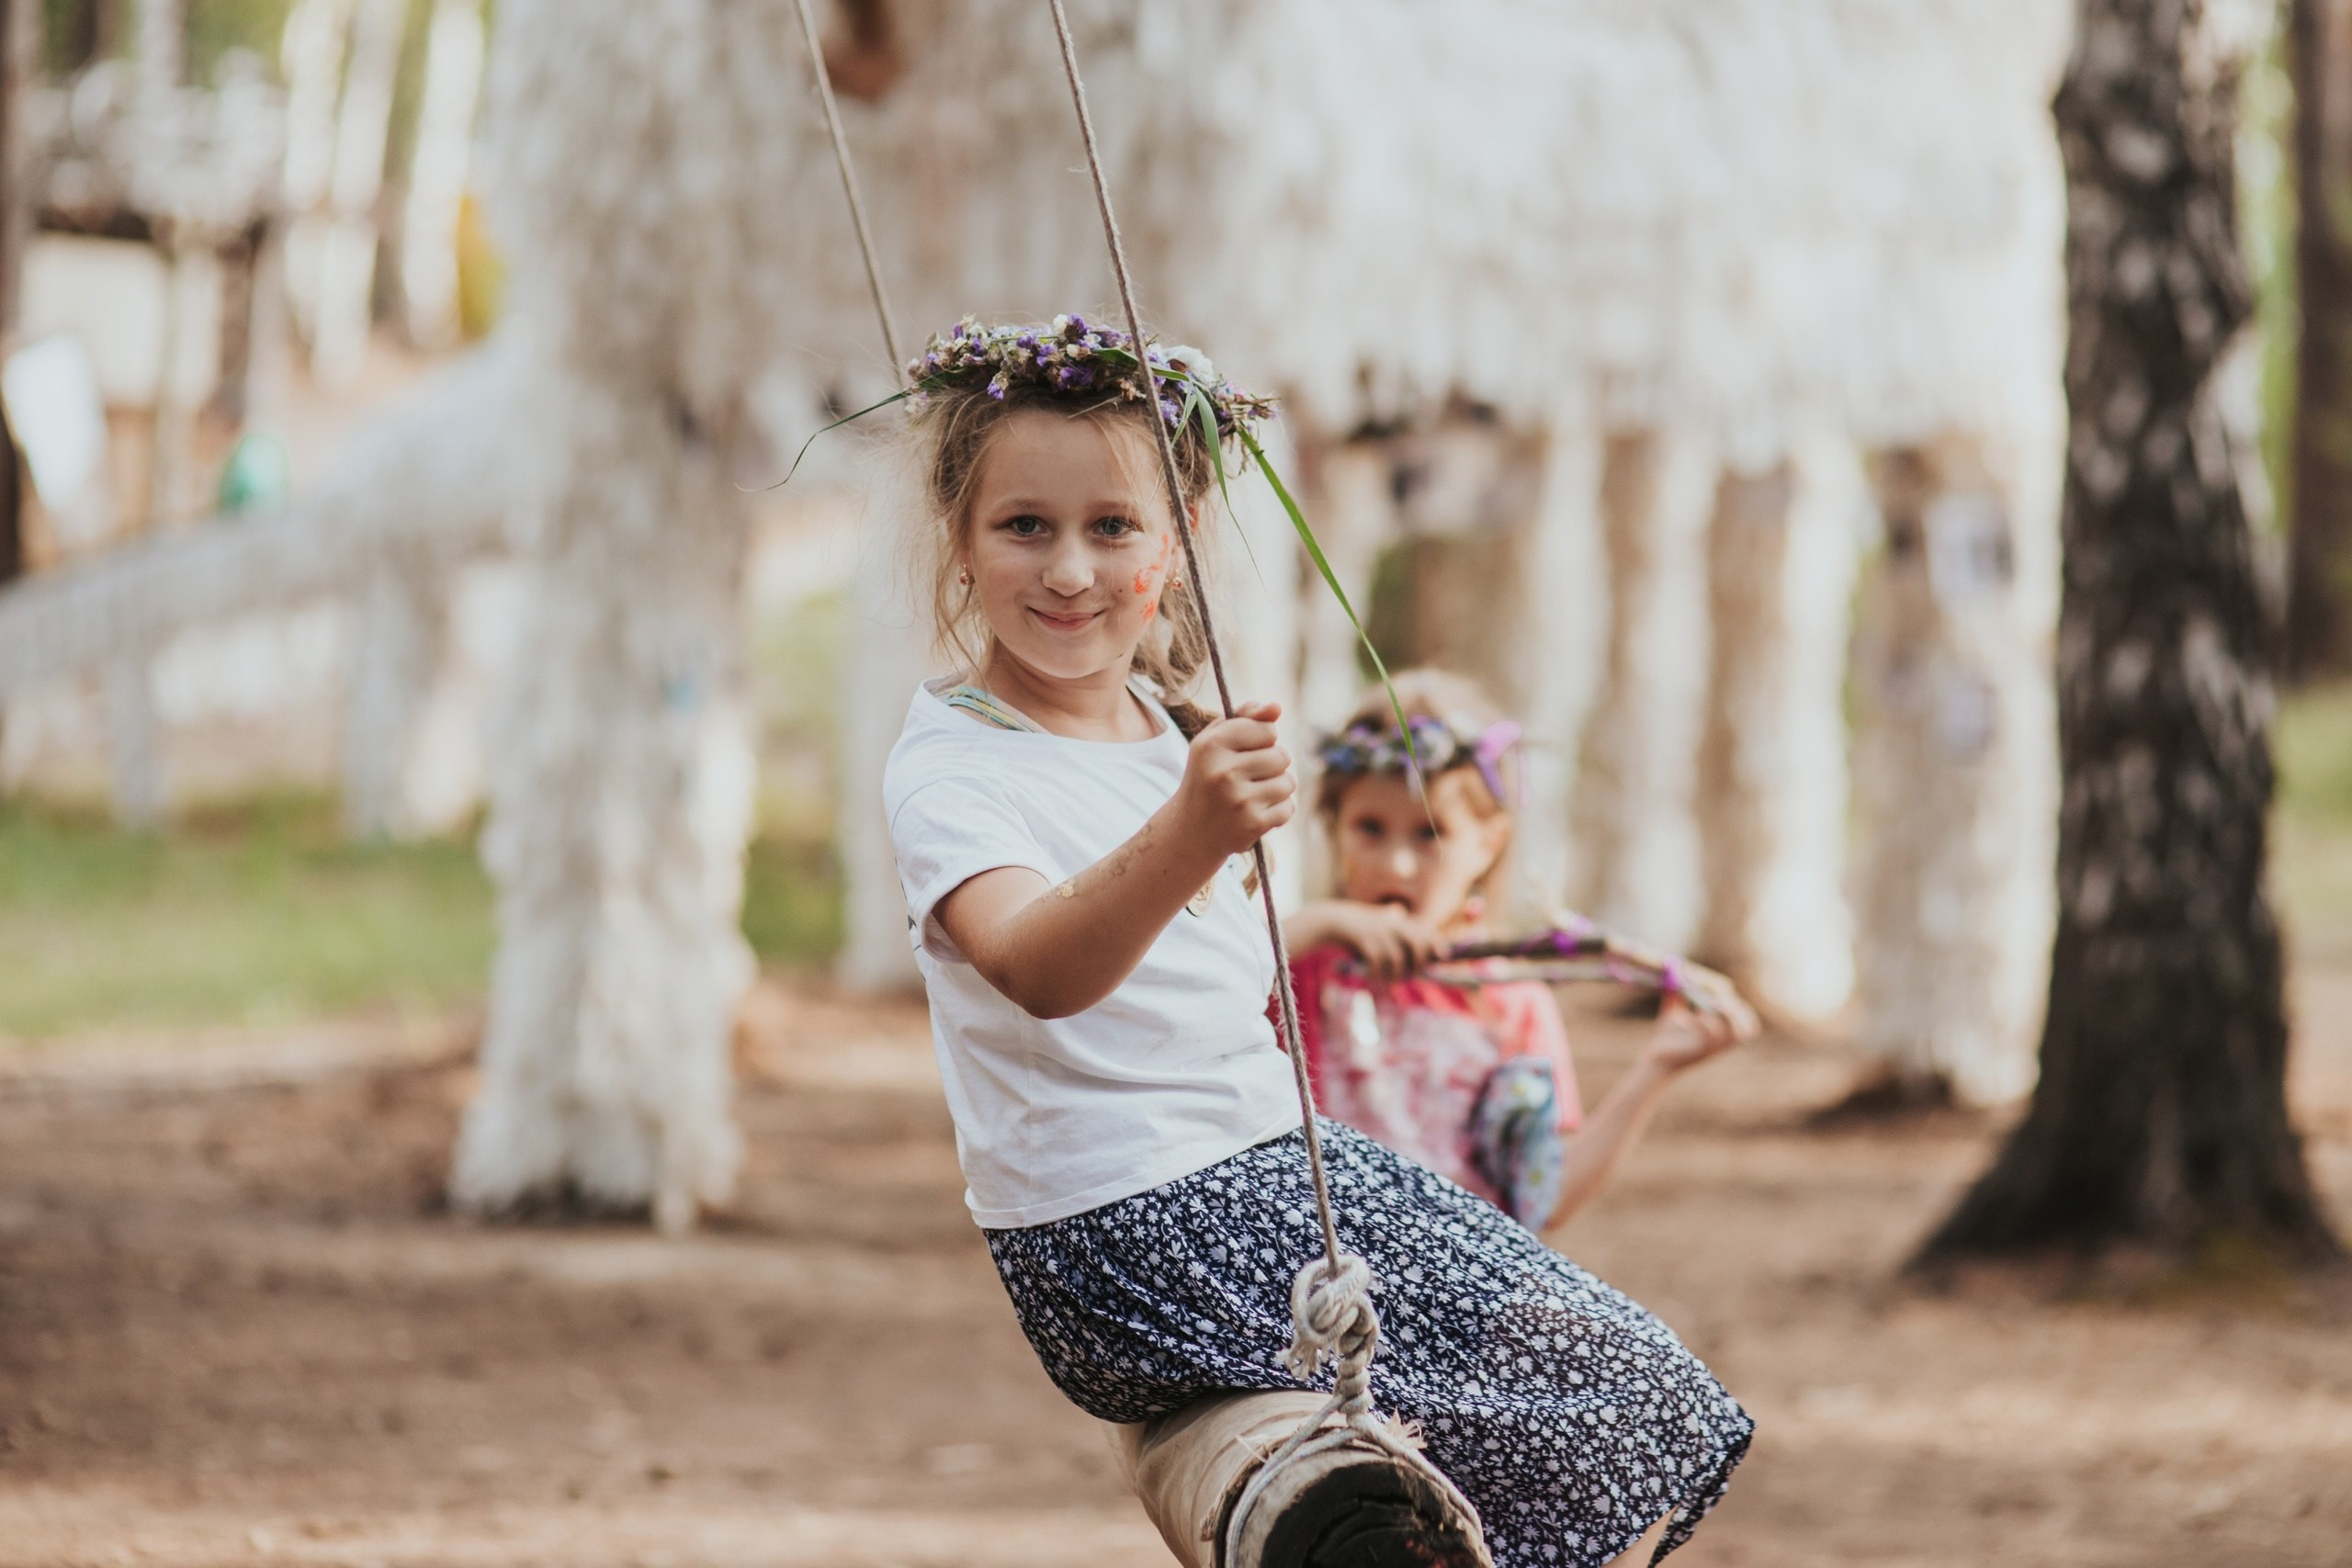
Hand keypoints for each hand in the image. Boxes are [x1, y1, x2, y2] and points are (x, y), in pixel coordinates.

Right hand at [1175, 700, 1295, 856]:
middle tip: (1249, 776)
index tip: (1246, 751)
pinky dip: (1279, 810)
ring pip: (1288, 781)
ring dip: (1278, 787)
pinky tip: (1257, 812)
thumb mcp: (1215, 741)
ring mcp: (1239, 800)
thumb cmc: (1208, 777)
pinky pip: (1288, 807)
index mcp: (1211, 745)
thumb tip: (1276, 707)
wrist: (1192, 832)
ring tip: (1254, 793)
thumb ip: (1245, 717)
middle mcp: (1223, 772)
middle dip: (1273, 764)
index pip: (1268, 729)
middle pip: (1282, 755)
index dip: (1263, 739)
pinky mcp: (1253, 824)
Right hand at [1320, 901, 1445, 979]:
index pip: (1425, 931)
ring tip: (1389, 982)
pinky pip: (1379, 962)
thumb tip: (1417, 962)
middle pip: (1417, 945)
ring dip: (1395, 975)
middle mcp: (1392, 925)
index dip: (1437, 943)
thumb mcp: (1380, 929)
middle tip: (1412, 976)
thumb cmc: (1359, 931)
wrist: (1331, 921)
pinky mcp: (1365, 940)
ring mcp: (1379, 932)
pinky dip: (1377, 974)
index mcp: (1398, 922)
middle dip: (1418, 964)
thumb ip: (1398, 939)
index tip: (1444, 955)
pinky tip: (1373, 977)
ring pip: (1398, 959)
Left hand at [1639, 982, 1758, 1072]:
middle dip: (1739, 1011)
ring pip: (1731, 1034)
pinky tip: (1679, 1014)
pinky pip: (1705, 1035)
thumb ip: (1680, 995)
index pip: (1750, 1026)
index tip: (1726, 994)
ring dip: (1724, 1015)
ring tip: (1709, 1003)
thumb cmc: (1666, 1039)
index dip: (1744, 1010)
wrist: (1654, 1060)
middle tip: (1720, 997)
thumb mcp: (1676, 1013)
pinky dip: (1695, 1021)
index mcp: (1722, 1036)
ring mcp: (1711, 1049)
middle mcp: (1721, 1045)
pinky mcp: (1698, 1051)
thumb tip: (1678, 973)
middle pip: (1748, 1029)